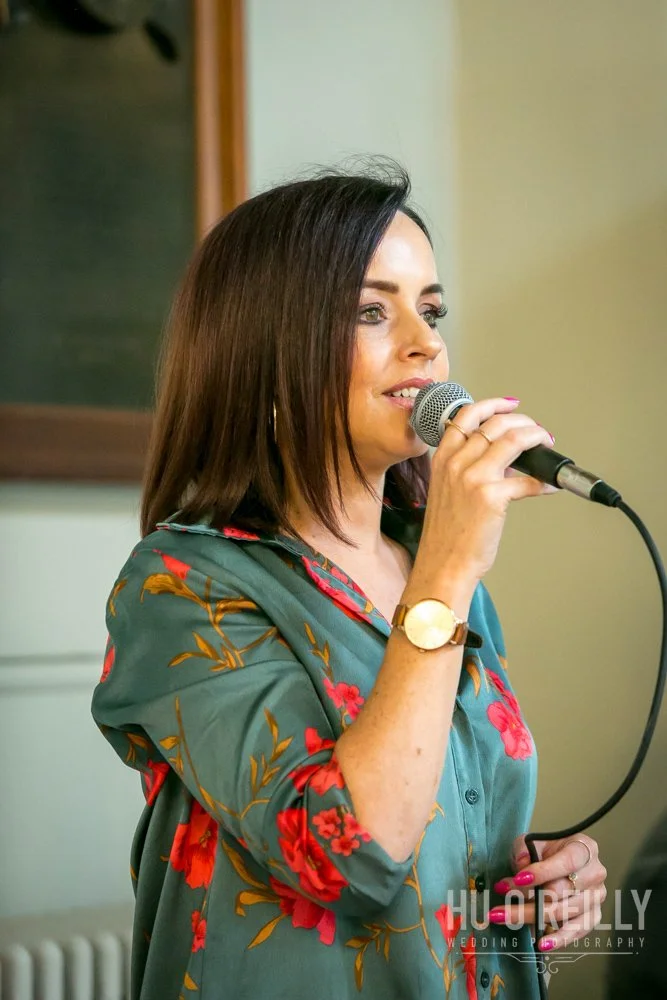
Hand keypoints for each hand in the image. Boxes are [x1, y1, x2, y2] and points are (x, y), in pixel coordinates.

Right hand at [412, 397, 556, 590]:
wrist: (443, 563)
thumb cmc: (446, 534)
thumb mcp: (446, 490)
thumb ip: (467, 468)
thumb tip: (505, 459)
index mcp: (443, 459)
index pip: (468, 415)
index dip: (494, 404)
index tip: (511, 404)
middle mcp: (456, 463)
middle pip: (496, 423)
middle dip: (524, 422)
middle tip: (537, 433)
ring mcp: (473, 478)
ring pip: (513, 440)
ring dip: (537, 439)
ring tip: (547, 447)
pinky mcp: (491, 497)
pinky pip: (528, 480)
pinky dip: (545, 481)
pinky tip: (549, 485)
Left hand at [486, 834, 607, 951]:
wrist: (558, 860)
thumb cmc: (547, 851)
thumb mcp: (532, 842)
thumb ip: (524, 850)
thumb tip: (522, 866)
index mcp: (584, 849)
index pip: (567, 862)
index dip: (543, 872)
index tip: (519, 879)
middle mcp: (594, 873)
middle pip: (562, 891)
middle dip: (528, 899)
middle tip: (502, 906)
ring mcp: (595, 897)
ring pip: (566, 912)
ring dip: (534, 918)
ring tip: (509, 919)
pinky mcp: (593, 916)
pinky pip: (578, 931)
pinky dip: (559, 938)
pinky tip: (543, 943)